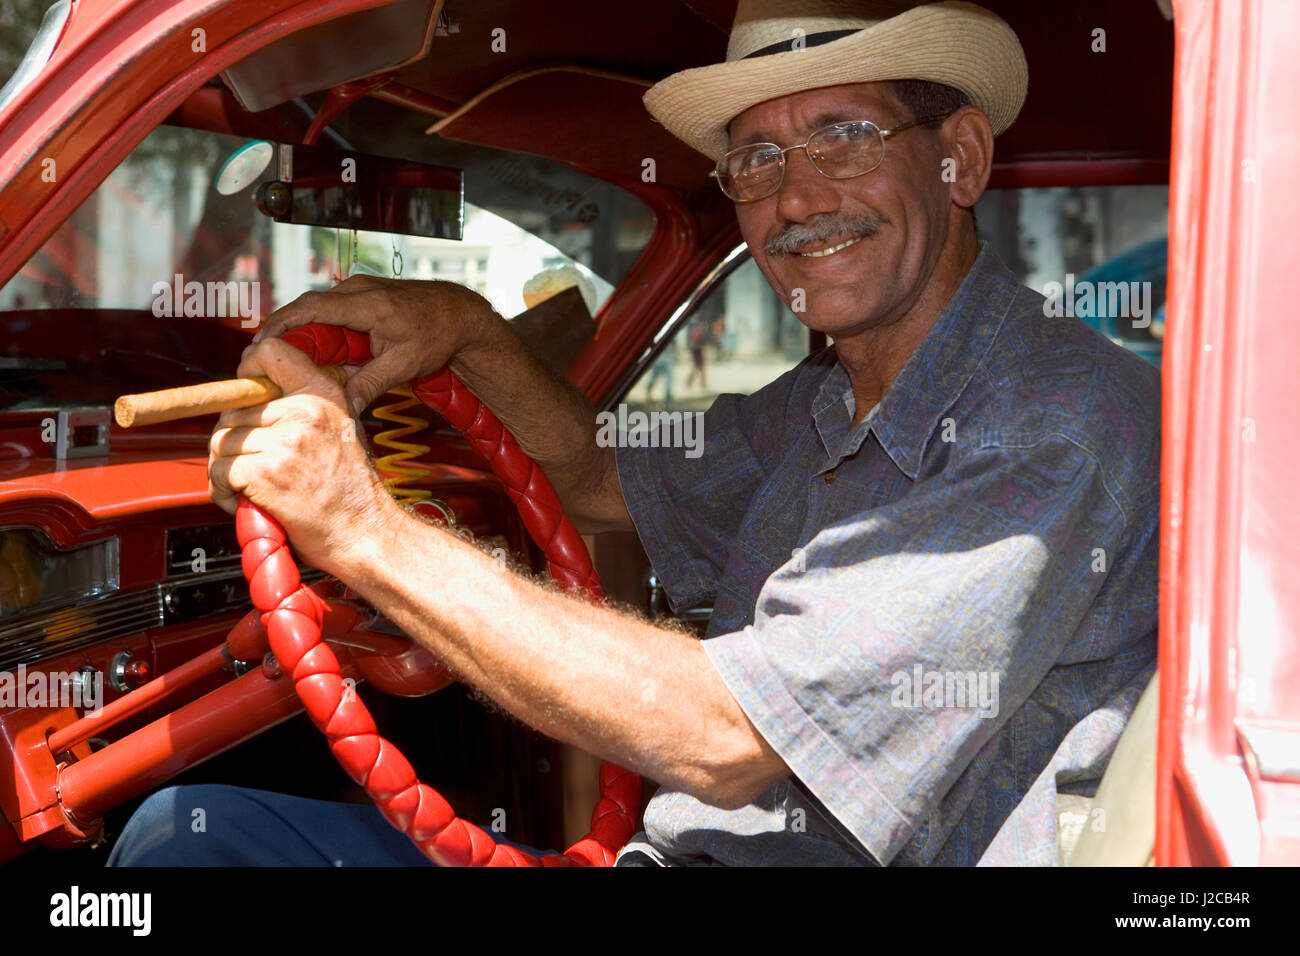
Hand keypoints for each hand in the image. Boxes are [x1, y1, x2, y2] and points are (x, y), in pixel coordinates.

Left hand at [208, 338, 395, 575]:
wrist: (363, 531)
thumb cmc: (351, 489)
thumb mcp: (342, 427)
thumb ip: (305, 405)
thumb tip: (259, 394)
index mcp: (324, 394)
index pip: (270, 353)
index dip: (248, 370)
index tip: (245, 392)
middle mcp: (304, 412)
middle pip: (234, 409)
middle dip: (234, 439)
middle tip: (252, 463)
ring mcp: (282, 442)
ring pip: (221, 442)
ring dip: (226, 468)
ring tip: (247, 485)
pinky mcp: (263, 473)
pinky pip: (219, 471)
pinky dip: (222, 491)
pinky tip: (243, 500)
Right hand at [252, 274, 497, 414]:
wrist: (461, 314)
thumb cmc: (437, 336)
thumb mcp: (404, 364)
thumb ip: (371, 384)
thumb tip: (342, 408)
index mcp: (366, 303)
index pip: (310, 308)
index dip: (280, 325)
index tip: (258, 345)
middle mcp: (358, 289)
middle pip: (307, 307)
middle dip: (281, 331)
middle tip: (260, 359)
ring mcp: (359, 288)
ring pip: (318, 309)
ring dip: (300, 331)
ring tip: (280, 358)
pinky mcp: (362, 294)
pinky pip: (331, 309)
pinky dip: (319, 328)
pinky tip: (313, 352)